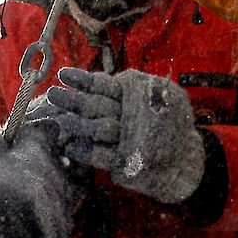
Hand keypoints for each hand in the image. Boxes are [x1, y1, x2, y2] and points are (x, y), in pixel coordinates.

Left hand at [44, 67, 204, 202]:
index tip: (63, 75)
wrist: (186, 160)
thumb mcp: (159, 95)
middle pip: (96, 105)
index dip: (82, 80)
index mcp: (139, 95)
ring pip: (97, 128)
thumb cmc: (166, 123)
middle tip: (51, 95)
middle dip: (71, 100)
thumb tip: (95, 81)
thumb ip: (131, 87)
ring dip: (75, 124)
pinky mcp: (128, 162)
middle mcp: (134, 116)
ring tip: (58, 120)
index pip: (104, 85)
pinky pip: (101, 155)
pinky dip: (84, 150)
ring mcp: (131, 140)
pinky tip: (69, 146)